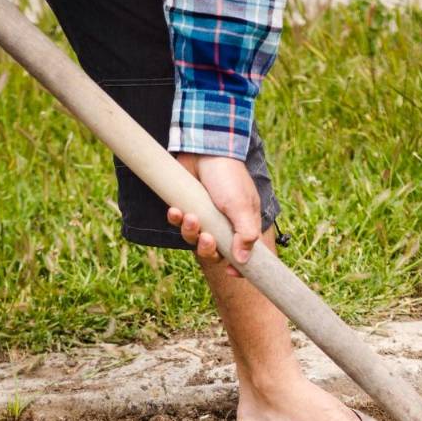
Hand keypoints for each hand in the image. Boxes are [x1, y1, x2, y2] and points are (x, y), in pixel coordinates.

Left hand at [167, 154, 260, 277]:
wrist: (206, 148)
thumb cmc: (229, 177)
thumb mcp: (242, 207)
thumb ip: (246, 234)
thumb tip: (244, 261)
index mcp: (241, 225)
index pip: (242, 254)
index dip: (236, 267)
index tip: (230, 272)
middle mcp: (222, 224)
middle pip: (213, 252)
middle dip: (207, 249)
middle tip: (206, 237)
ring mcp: (203, 216)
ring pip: (193, 239)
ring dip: (190, 232)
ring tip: (190, 217)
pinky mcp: (186, 207)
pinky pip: (178, 223)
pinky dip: (175, 219)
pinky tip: (175, 209)